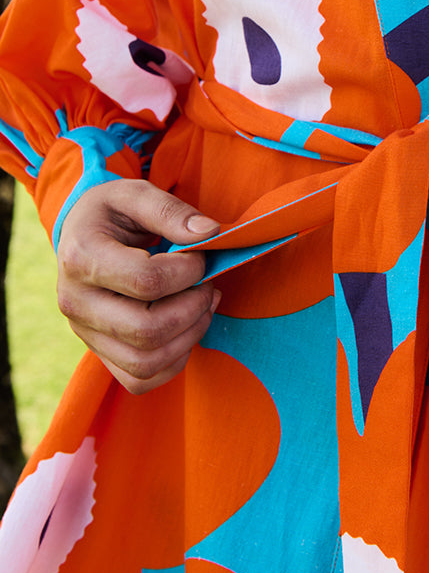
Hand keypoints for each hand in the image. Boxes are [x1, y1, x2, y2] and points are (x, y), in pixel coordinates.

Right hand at [56, 178, 220, 393]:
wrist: (81, 234)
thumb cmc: (112, 213)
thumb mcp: (134, 192)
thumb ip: (171, 210)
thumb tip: (209, 234)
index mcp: (81, 257)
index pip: (146, 281)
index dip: (187, 271)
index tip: (199, 256)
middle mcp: (75, 302)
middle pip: (146, 331)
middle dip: (193, 309)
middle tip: (209, 286)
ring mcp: (85, 333)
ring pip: (144, 363)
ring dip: (189, 338)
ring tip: (203, 306)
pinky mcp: (99, 352)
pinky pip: (139, 380)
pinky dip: (173, 362)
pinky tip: (185, 329)